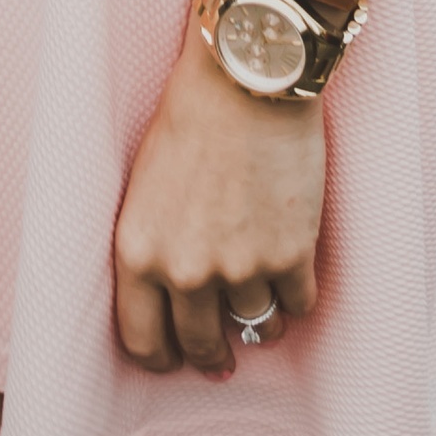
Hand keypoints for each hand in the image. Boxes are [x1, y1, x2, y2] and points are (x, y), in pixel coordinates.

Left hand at [112, 27, 326, 375]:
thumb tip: (177, 300)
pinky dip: (297, 295)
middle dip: (214, 354)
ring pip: (258, 326)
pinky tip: (293, 273)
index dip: (162, 358)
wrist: (246, 77)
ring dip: (262, 318)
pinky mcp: (291, 255)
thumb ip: (153, 247)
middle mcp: (185, 271)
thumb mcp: (145, 187)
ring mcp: (240, 267)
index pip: (142, 341)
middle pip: (202, 344)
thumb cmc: (190, 118)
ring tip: (264, 297)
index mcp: (137, 253)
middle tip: (223, 356)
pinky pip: (298, 305)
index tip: (176, 359)